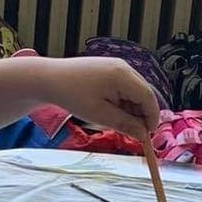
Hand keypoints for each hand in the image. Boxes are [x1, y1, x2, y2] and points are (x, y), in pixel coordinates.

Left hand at [41, 57, 160, 141]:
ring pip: (136, 91)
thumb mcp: (100, 115)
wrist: (49, 78)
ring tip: (116, 120)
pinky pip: (126, 86)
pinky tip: (111, 110)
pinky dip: (124, 100)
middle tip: (134, 132)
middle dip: (142, 114)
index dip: (152, 118)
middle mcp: (124, 67)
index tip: (148, 135)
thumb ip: (126, 125)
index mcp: (123, 76)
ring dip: (132, 108)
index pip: (149, 98)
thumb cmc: (71, 95)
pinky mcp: (110, 68)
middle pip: (145, 94)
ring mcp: (117, 66)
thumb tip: (144, 135)